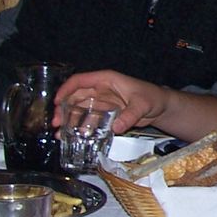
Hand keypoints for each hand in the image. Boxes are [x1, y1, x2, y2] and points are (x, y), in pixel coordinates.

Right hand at [55, 70, 169, 134]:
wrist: (160, 108)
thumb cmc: (152, 98)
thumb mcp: (142, 105)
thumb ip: (130, 115)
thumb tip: (116, 128)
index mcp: (106, 80)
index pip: (80, 81)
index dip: (66, 90)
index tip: (56, 102)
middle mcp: (100, 90)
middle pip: (75, 96)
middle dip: (63, 109)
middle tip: (56, 123)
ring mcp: (101, 102)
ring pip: (79, 109)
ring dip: (69, 120)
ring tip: (60, 133)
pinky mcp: (104, 114)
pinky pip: (89, 119)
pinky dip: (80, 127)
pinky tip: (72, 136)